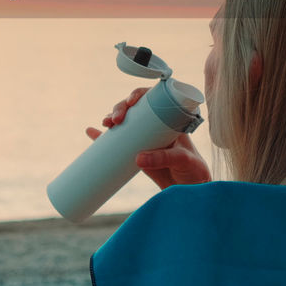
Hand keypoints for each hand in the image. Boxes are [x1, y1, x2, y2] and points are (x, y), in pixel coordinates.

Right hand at [85, 87, 211, 189]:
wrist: (190, 190)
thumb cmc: (193, 170)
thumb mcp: (182, 160)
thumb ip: (164, 158)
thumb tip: (138, 158)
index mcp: (171, 120)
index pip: (154, 100)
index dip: (139, 95)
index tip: (131, 101)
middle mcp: (156, 126)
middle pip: (134, 109)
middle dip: (121, 108)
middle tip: (115, 119)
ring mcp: (145, 138)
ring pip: (125, 122)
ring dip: (111, 119)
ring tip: (105, 124)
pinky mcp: (135, 152)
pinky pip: (117, 142)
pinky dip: (103, 137)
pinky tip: (91, 132)